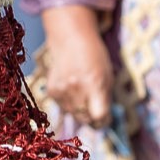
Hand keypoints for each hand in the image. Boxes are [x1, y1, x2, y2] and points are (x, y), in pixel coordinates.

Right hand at [41, 5, 113, 128]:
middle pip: (86, 118)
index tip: (105, 117)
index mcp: (94, 84)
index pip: (99, 116)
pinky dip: (69, 102)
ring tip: (83, 92)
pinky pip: (63, 107)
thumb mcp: (107, 76)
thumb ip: (105, 99)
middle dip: (92, 116)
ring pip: (74, 114)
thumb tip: (102, 120)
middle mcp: (76, 88)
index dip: (104, 120)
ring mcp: (61, 90)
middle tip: (94, 105)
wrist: (71, 39)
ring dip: (80, 110)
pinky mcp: (51, 90)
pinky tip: (72, 88)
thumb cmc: (94, 57)